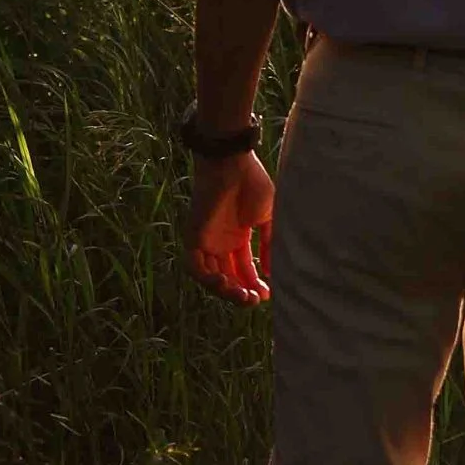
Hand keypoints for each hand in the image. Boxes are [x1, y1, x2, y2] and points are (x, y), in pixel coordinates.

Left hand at [186, 146, 273, 302]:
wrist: (232, 164)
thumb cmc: (252, 183)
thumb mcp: (268, 218)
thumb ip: (269, 245)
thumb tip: (271, 272)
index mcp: (238, 235)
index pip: (243, 268)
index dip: (254, 284)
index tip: (267, 295)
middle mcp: (220, 241)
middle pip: (228, 276)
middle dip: (241, 292)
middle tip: (255, 301)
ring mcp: (206, 240)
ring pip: (210, 276)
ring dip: (226, 290)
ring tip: (243, 296)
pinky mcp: (193, 237)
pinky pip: (195, 266)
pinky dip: (208, 278)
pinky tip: (225, 282)